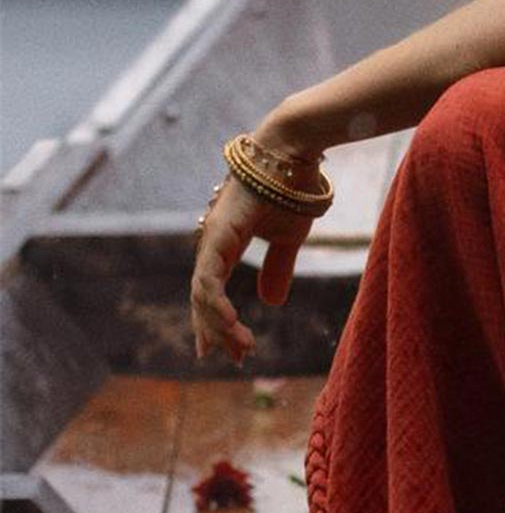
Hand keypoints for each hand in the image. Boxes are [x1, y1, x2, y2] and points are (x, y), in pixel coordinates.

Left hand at [190, 169, 317, 366]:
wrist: (295, 154)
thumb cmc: (293, 188)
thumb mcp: (289, 239)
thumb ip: (277, 269)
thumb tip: (271, 302)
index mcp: (225, 244)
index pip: (212, 290)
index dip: (217, 321)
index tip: (228, 350)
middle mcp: (212, 242)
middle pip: (202, 297)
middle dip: (215, 331)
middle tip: (233, 358)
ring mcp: (212, 237)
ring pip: (202, 293)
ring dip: (219, 324)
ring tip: (241, 347)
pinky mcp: (218, 234)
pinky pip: (209, 278)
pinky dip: (218, 304)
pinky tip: (231, 324)